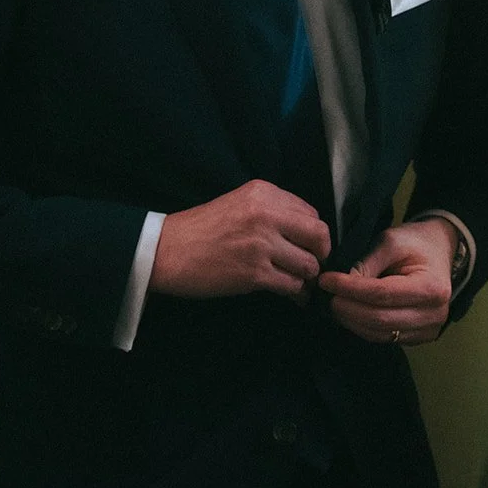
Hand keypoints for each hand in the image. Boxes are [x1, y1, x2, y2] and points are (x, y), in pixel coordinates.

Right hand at [148, 179, 330, 297]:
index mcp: (264, 193)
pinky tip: (289, 294)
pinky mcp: (254, 273)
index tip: (308, 245)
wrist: (166, 250)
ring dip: (306, 276)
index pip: (311, 212)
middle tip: (313, 264)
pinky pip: (292, 285)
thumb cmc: (201, 228)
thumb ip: (272, 210)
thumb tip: (307, 232)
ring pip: (308, 264)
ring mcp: (261, 245)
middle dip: (321, 253)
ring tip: (298, 281)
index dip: (313, 232)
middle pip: (319, 235)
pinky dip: (294, 292)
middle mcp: (267, 214)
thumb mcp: (239, 203)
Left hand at [317, 218, 455, 345]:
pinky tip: (351, 313)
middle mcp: (434, 314)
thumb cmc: (415, 243)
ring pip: (379, 334)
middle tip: (328, 295)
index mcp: (432, 287)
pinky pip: (384, 338)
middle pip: (379, 319)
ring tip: (336, 304)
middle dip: (347, 308)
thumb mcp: (392, 241)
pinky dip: (363, 327)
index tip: (327, 281)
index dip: (350, 289)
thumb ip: (368, 262)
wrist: (438, 252)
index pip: (382, 294)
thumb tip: (343, 284)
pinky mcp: (419, 338)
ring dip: (352, 321)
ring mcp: (428, 330)